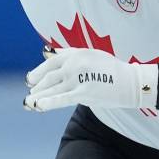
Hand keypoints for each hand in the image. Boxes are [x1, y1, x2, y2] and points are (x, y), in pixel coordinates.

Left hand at [23, 47, 158, 111]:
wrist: (131, 82)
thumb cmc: (111, 69)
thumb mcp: (90, 54)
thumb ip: (67, 53)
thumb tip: (45, 52)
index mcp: (76, 54)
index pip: (51, 63)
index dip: (39, 72)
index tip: (31, 80)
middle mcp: (74, 64)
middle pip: (50, 77)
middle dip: (38, 87)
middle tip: (30, 93)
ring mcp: (78, 79)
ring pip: (52, 89)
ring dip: (38, 97)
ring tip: (27, 103)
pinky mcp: (84, 93)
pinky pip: (62, 98)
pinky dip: (49, 102)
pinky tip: (38, 106)